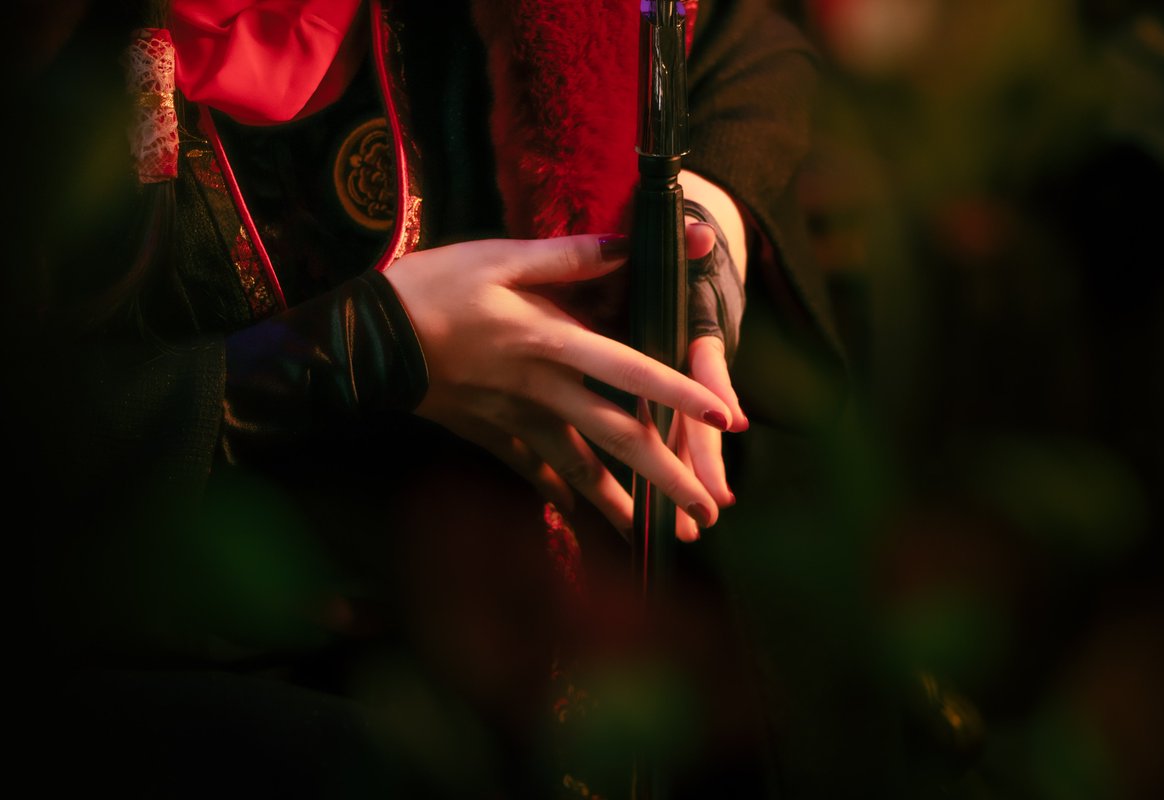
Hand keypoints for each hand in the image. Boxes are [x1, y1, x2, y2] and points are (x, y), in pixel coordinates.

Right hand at [382, 234, 734, 533]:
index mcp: (550, 342)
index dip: (679, 394)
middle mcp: (542, 390)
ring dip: (619, 504)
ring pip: (578, 469)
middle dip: (665, 478)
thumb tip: (629, 245)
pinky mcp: (490, 434)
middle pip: (616, 438)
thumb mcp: (498, 257)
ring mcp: (515, 419)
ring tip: (656, 534)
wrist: (365, 341)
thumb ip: (568, 256)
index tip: (723, 420)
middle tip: (705, 515)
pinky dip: (557, 496)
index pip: (630, 371)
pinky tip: (579, 517)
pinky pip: (531, 472)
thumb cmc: (431, 288)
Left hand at [674, 222, 749, 541]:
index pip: (706, 364)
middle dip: (703, 463)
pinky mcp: (653, 397)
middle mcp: (689, 364)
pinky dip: (657, 473)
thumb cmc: (674, 254)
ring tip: (686, 533)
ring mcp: (676, 386)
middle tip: (709, 510)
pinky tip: (648, 518)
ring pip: (680, 439)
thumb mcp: (676, 247)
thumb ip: (688, 240)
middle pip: (697, 419)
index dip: (716, 391)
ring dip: (685, 482)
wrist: (687, 252)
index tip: (730, 422)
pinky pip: (655, 439)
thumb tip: (702, 233)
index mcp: (691, 328)